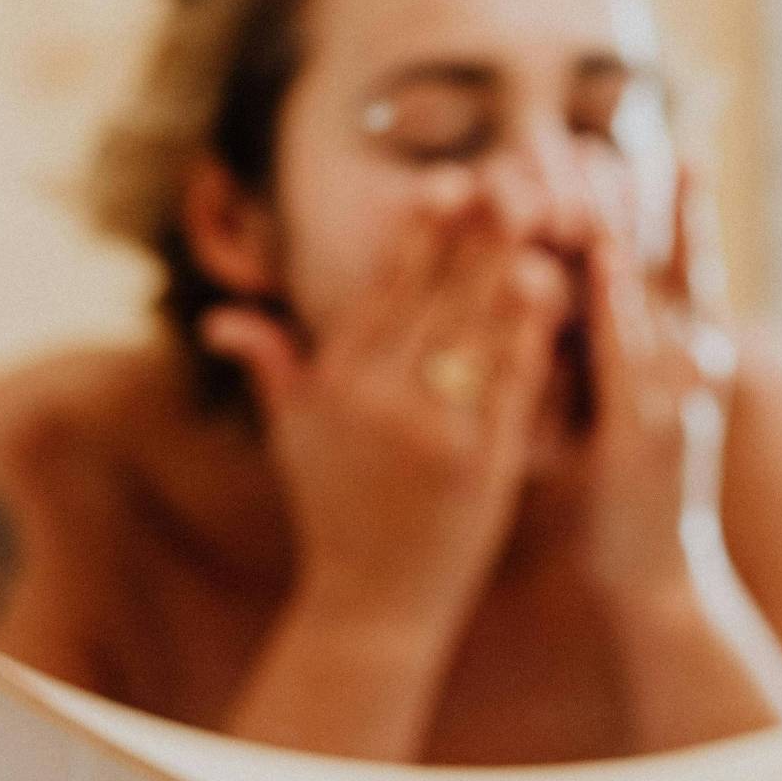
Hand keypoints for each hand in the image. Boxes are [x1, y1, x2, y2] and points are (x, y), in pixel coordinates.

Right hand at [202, 168, 567, 630]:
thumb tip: (222, 317)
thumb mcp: (295, 438)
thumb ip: (272, 369)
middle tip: (510, 175)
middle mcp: (381, 401)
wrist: (374, 605)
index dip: (417, 234)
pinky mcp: (483, 465)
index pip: (382, 292)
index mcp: (338, 385)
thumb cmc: (335, 514)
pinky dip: (533, 339)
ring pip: (478, 335)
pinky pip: (513, 388)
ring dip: (508, 270)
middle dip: (473, 236)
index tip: (446, 181)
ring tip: (542, 219)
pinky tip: (559, 299)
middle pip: (436, 300)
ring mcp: (435, 433)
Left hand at [533, 162, 735, 611]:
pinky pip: (626, 354)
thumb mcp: (628, 423)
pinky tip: (604, 256)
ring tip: (626, 166)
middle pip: (685, 271)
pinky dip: (618, 301)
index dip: (690, 216)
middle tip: (670, 135)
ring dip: (640, 230)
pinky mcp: (642, 432)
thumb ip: (616, 368)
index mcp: (687, 369)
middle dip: (680, 205)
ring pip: (657, 298)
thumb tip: (584, 309)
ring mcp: (672, 401)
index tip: (683, 152)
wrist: (661, 587)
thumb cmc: (630, 509)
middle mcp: (692, 374)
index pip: (689, 276)